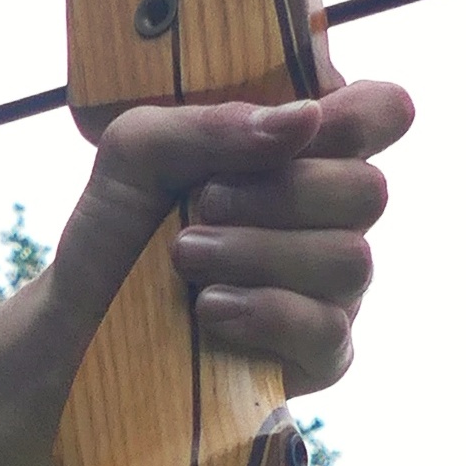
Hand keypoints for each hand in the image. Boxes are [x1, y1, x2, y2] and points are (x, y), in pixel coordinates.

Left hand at [60, 80, 412, 398]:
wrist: (81, 322)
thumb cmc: (119, 226)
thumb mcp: (139, 149)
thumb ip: (215, 122)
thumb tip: (305, 120)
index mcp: (309, 150)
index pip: (384, 112)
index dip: (353, 117)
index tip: (290, 133)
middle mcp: (335, 217)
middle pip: (368, 190)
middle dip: (279, 195)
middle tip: (201, 205)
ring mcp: (334, 288)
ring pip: (350, 260)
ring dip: (257, 253)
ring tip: (186, 256)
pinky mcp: (320, 354)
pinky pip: (327, 328)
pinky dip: (264, 312)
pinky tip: (209, 309)